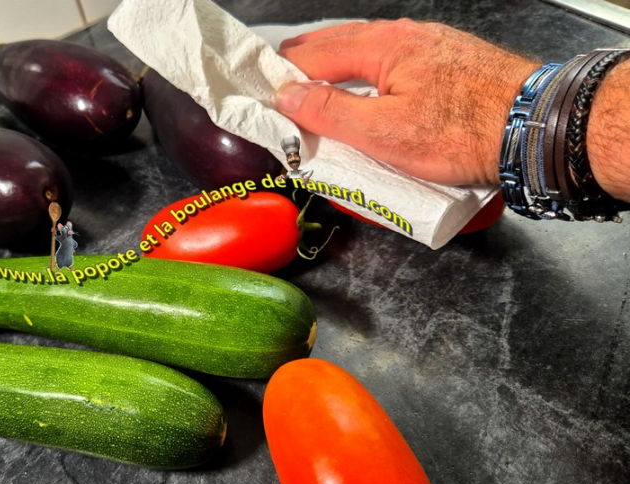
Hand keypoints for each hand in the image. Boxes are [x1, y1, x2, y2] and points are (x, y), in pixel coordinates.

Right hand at [275, 19, 538, 185]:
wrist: (537, 128)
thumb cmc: (466, 131)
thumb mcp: (385, 132)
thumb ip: (330, 111)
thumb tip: (287, 96)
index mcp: (382, 46)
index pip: (313, 54)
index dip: (281, 74)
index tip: (261, 93)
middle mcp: (404, 36)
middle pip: (337, 45)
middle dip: (304, 65)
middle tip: (279, 88)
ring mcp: (429, 47)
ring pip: (366, 53)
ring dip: (335, 70)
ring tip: (315, 92)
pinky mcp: (447, 64)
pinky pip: (391, 64)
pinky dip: (366, 76)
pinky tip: (367, 94)